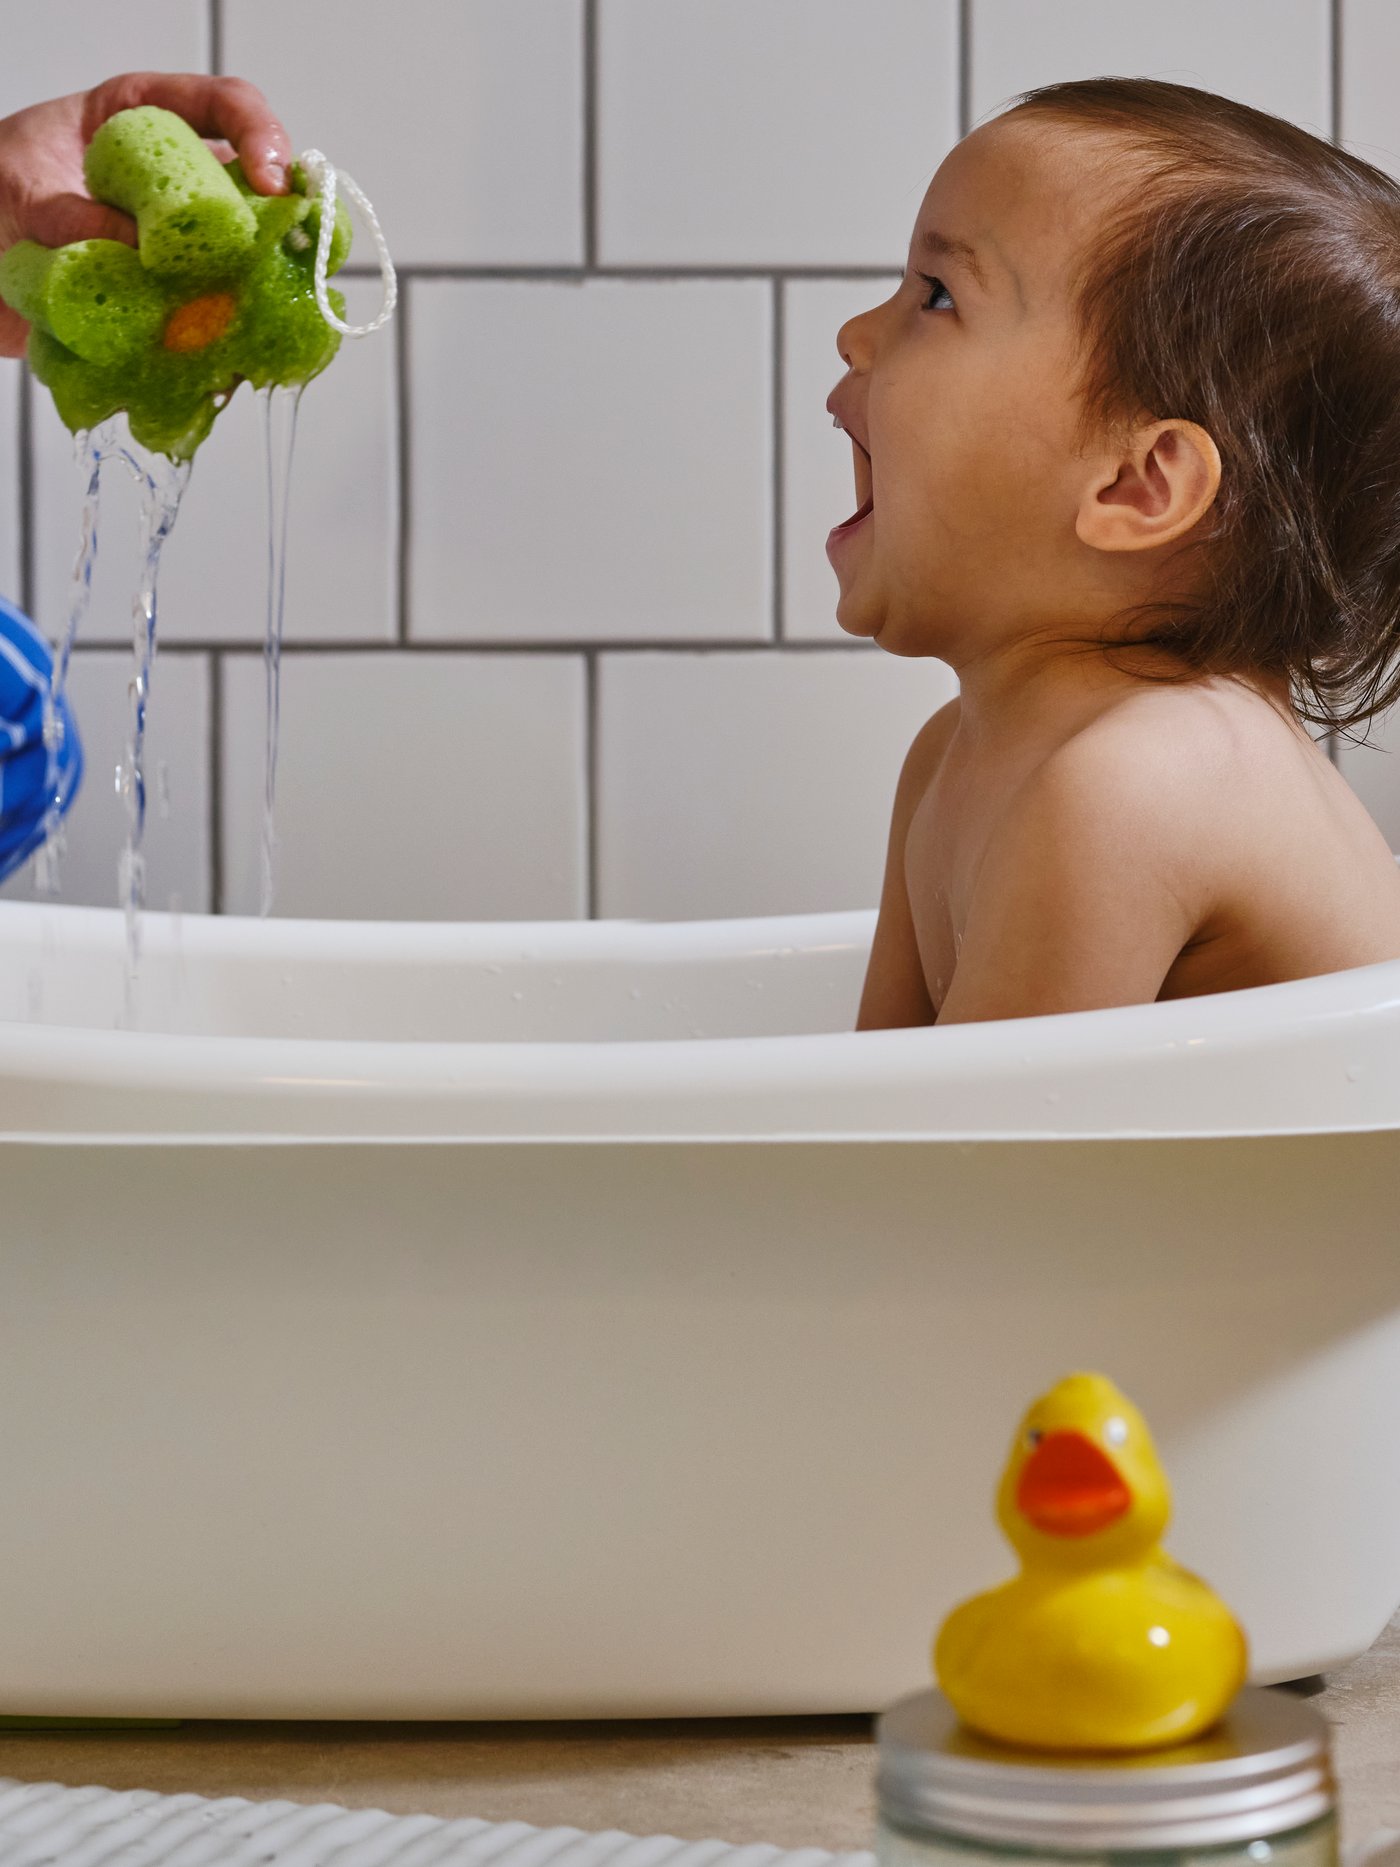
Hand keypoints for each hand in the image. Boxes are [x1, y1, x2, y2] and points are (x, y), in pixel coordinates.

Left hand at [0, 72, 292, 357]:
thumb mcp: (23, 190)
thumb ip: (75, 216)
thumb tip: (140, 251)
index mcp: (142, 121)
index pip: (223, 106)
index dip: (260, 135)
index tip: (273, 180)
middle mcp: (170, 185)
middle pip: (249, 198)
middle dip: (273, 233)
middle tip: (282, 262)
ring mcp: (172, 250)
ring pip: (238, 274)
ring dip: (247, 304)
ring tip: (249, 325)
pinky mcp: (164, 306)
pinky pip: (205, 332)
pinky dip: (213, 356)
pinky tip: (216, 372)